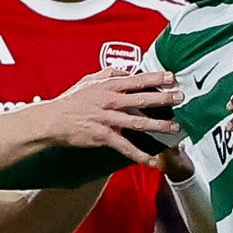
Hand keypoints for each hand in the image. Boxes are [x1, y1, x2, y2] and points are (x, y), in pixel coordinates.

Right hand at [43, 69, 182, 162]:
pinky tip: (152, 161)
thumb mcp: (88, 80)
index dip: (156, 78)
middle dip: (164, 98)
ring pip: (138, 122)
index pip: (137, 80)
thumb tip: (126, 71)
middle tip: (180, 98)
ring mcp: (107, 119)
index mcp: (108, 86)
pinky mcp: (103, 136)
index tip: (172, 77)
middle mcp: (110, 101)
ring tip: (174, 127)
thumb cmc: (71, 101)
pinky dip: (139, 155)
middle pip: (142, 98)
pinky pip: (125, 147)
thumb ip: (108, 74)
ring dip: (158, 124)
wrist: (53, 120)